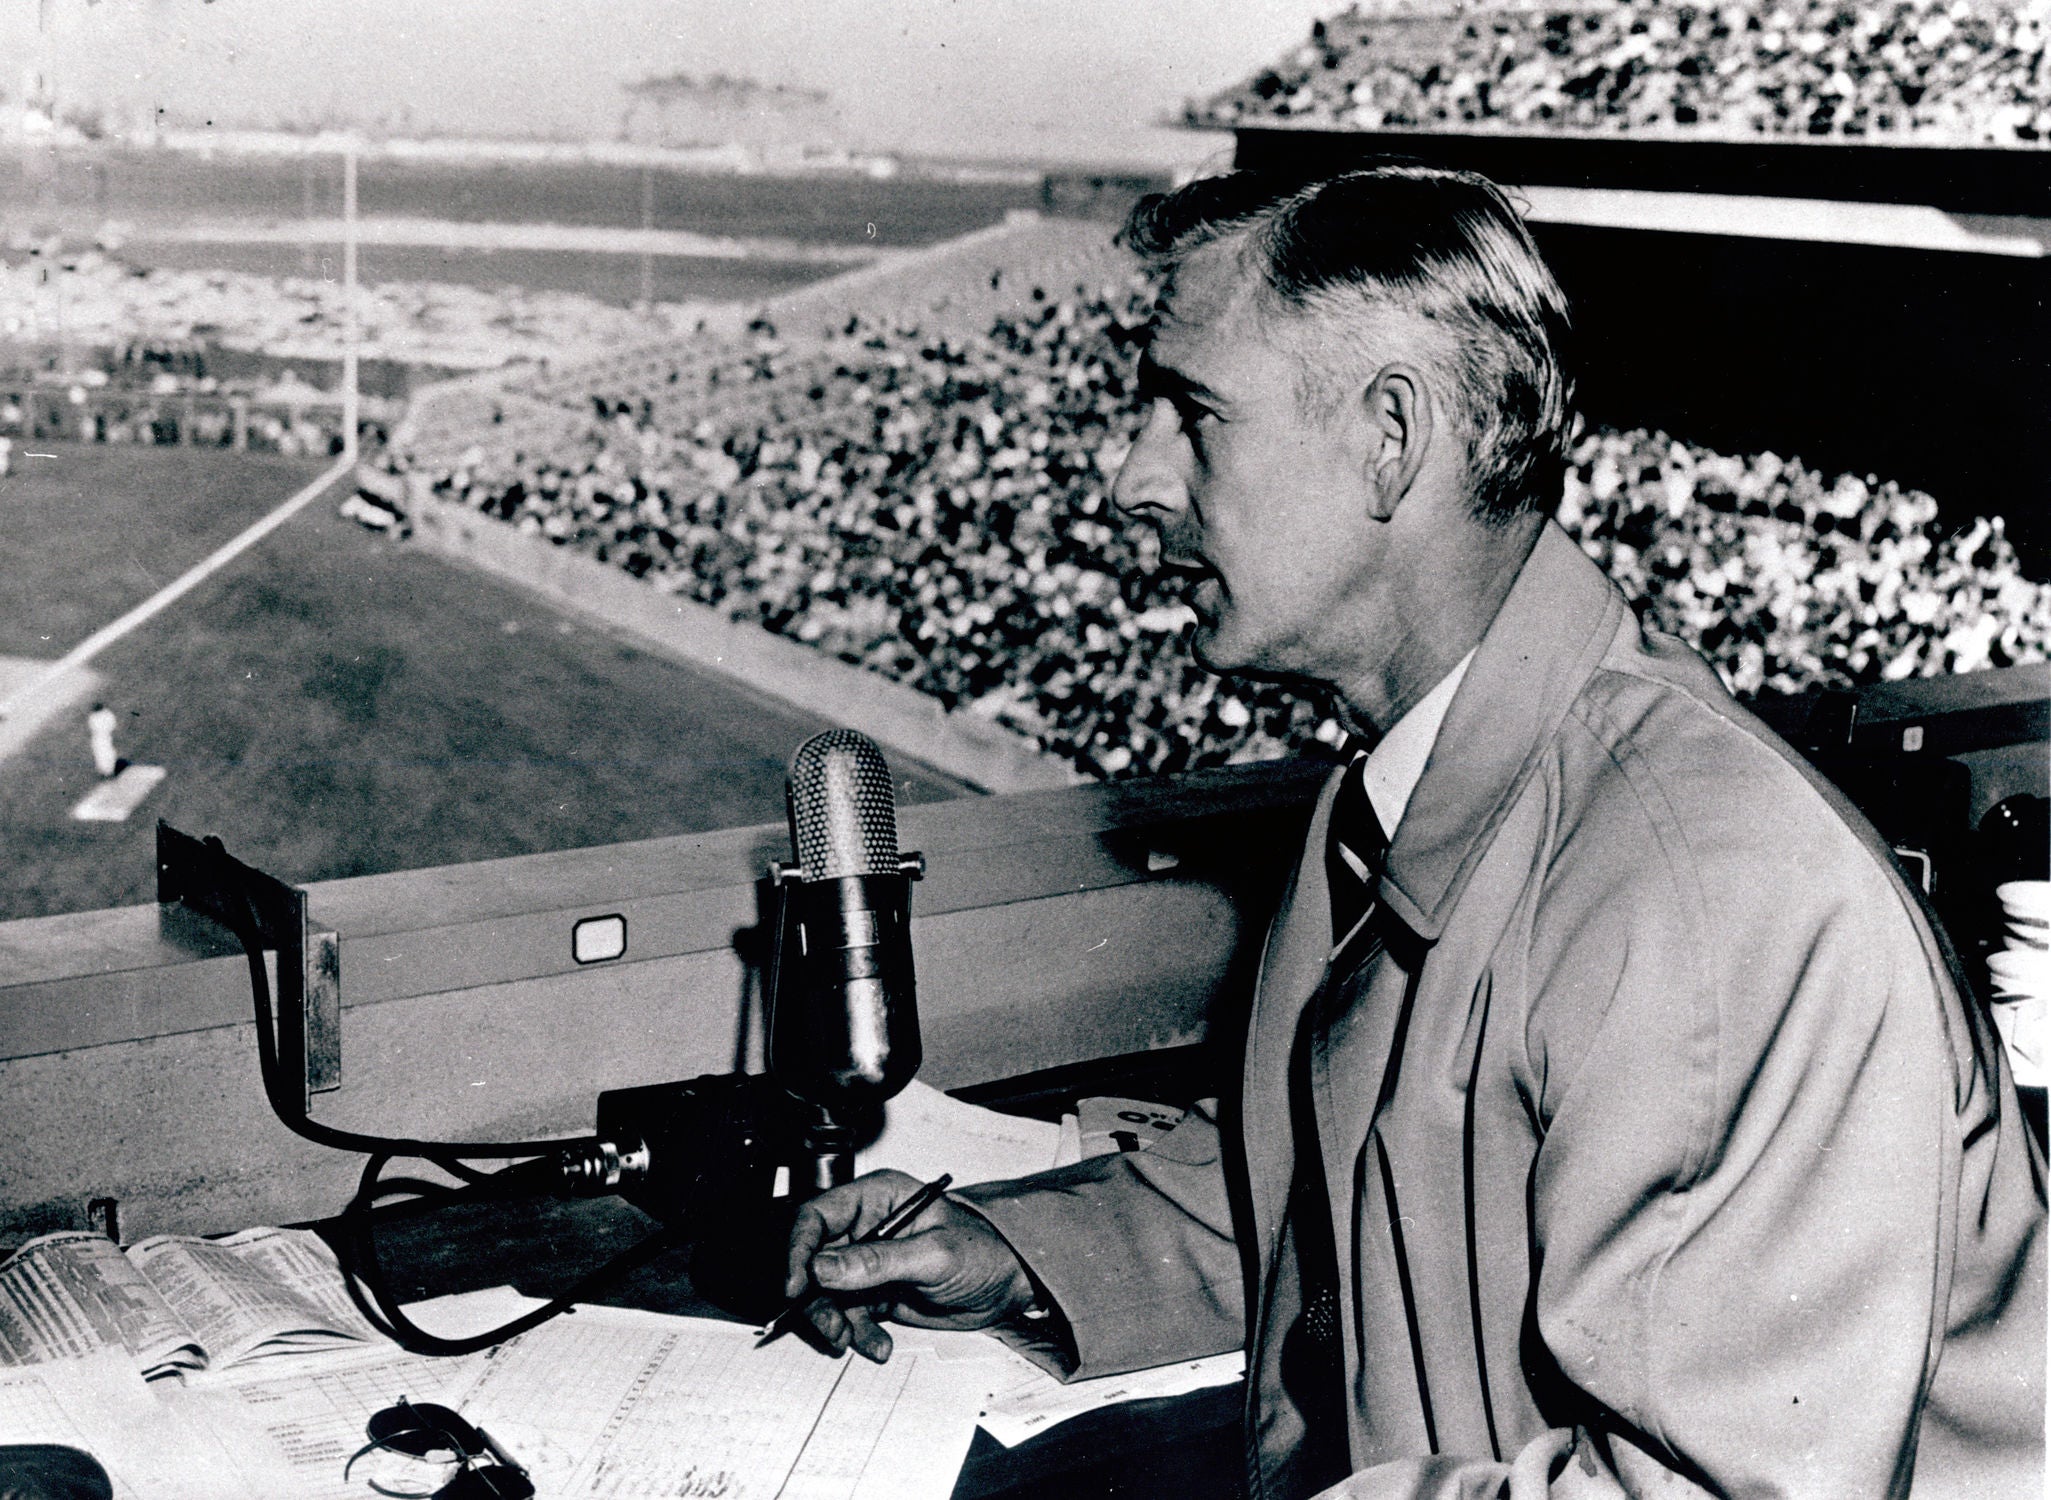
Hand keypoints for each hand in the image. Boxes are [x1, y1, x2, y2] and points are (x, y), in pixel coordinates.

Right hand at [783, 1170, 1035, 1361]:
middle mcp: (866, 1227)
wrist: (1009, 1286)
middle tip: (833, 1327)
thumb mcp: (934, 1254)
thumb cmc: (984, 1251)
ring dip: (836, 1322)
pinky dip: (857, 1334)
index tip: (797, 1285)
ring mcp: (868, 1262)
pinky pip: (848, 1316)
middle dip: (817, 1299)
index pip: (819, 1215)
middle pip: (815, 1260)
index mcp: (878, 1198)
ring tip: (856, 1340)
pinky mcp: (874, 1293)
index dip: (801, 1248)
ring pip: (827, 1294)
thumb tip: (823, 1266)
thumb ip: (878, 1260)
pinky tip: (879, 1344)